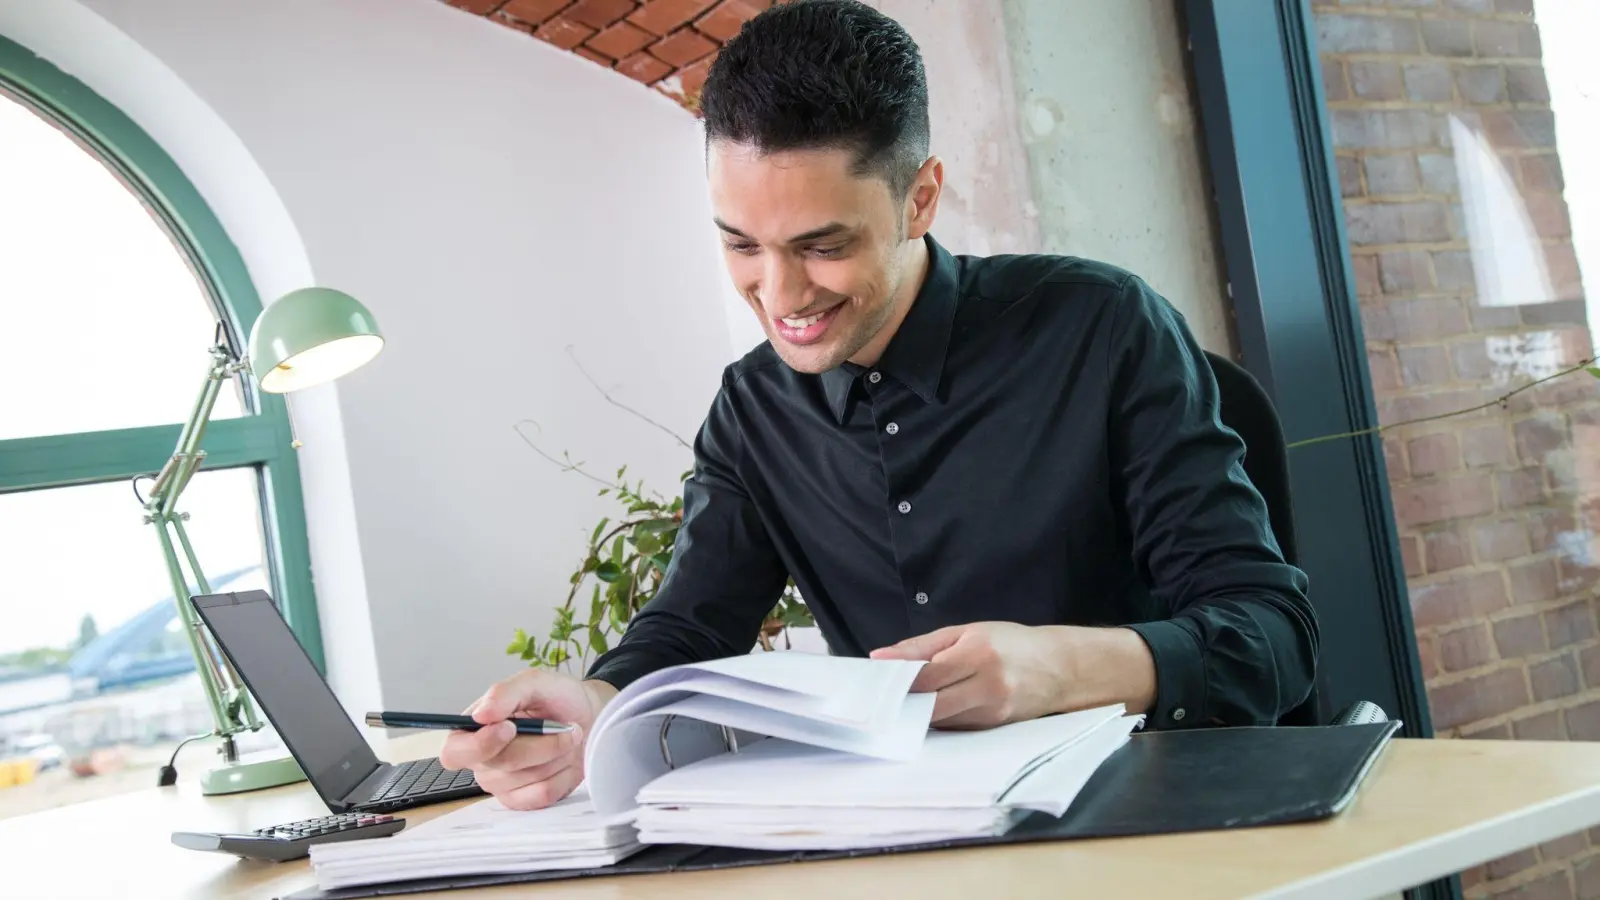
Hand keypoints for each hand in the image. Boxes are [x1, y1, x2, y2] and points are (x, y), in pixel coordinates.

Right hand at [437, 670, 617, 809]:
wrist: (590, 718)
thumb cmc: (557, 698)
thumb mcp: (534, 682)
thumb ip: (505, 693)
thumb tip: (480, 715)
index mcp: (471, 731)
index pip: (454, 752)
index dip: (480, 745)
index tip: (510, 728)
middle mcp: (481, 761)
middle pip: (499, 765)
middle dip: (540, 744)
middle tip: (563, 727)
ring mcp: (502, 784)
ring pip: (525, 779)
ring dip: (555, 755)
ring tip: (565, 738)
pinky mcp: (525, 800)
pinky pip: (541, 795)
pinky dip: (562, 775)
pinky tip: (564, 760)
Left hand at [870, 622, 1155, 728]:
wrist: (1062, 667)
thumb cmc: (1010, 643)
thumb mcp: (966, 632)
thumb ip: (922, 646)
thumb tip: (880, 658)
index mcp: (979, 653)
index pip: (925, 676)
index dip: (896, 683)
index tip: (873, 683)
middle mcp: (988, 685)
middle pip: (930, 705)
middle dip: (903, 704)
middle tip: (880, 699)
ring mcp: (994, 711)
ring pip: (941, 720)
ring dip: (919, 713)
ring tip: (903, 702)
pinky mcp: (996, 728)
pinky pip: (956, 727)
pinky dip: (940, 720)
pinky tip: (930, 709)